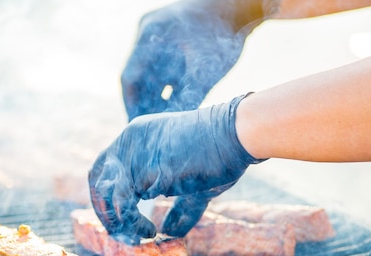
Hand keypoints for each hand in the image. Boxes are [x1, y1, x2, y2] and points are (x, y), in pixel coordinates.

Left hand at [89, 94, 264, 242]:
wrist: (236, 134)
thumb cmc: (219, 154)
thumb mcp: (193, 184)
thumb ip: (179, 207)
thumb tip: (169, 232)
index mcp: (136, 136)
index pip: (105, 167)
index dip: (107, 196)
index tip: (121, 219)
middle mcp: (129, 141)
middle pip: (97, 180)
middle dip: (104, 211)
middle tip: (121, 234)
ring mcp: (136, 153)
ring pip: (110, 195)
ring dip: (120, 222)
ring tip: (142, 235)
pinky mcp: (147, 169)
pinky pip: (127, 202)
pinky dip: (133, 222)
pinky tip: (150, 231)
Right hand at [121, 0, 262, 120]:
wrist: (241, 7)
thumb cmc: (224, 35)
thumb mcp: (205, 72)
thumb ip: (187, 99)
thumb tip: (172, 128)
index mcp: (150, 36)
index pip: (130, 77)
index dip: (131, 104)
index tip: (136, 126)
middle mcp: (148, 33)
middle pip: (138, 76)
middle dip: (143, 103)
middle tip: (148, 129)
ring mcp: (157, 34)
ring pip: (149, 73)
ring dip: (154, 97)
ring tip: (159, 123)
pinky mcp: (170, 38)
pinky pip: (160, 67)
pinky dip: (164, 87)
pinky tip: (171, 107)